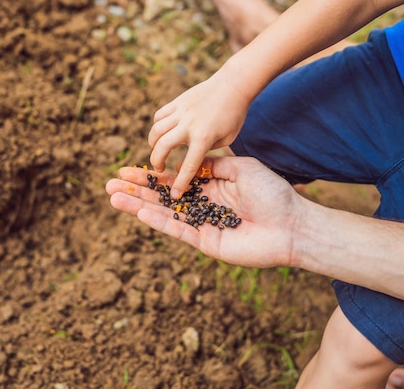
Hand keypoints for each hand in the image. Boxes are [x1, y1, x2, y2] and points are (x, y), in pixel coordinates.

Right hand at [105, 156, 302, 268]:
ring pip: (164, 214)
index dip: (150, 176)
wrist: (293, 224)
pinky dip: (159, 221)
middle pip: (162, 197)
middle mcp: (202, 206)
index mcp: (210, 187)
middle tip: (109, 185)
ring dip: (138, 206)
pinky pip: (178, 230)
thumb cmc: (273, 193)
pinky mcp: (206, 243)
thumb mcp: (242, 168)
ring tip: (113, 198)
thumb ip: (215, 164)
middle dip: (136, 191)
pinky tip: (139, 211)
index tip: (127, 169)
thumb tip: (191, 160)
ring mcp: (202, 225)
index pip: (173, 180)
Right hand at [148, 73, 251, 197]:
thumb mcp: (226, 139)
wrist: (233, 85)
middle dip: (156, 161)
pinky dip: (157, 127)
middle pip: (162, 146)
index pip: (188, 165)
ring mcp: (181, 111)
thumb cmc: (234, 115)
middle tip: (159, 169)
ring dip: (153, 144)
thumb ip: (207, 150)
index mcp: (204, 137)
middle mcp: (189, 125)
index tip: (173, 194)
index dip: (179, 183)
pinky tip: (162, 133)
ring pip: (156, 130)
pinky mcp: (177, 102)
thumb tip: (191, 159)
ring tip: (158, 151)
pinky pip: (159, 116)